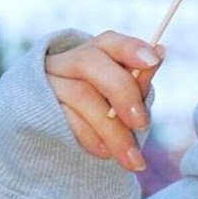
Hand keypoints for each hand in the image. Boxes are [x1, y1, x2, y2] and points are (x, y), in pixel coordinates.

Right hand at [45, 32, 164, 171]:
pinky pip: (65, 121)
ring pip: (80, 96)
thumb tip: (159, 52)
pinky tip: (106, 153)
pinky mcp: (37, 109)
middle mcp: (67, 61)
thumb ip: (138, 77)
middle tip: (142, 124)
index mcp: (95, 52)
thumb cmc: (102, 104)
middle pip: (90, 63)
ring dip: (112, 131)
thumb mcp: (123, 91)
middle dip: (122, 93)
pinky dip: (91, 139)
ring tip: (133, 158)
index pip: (110, 40)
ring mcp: (48, 84)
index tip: (154, 61)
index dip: (131, 48)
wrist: (56, 130)